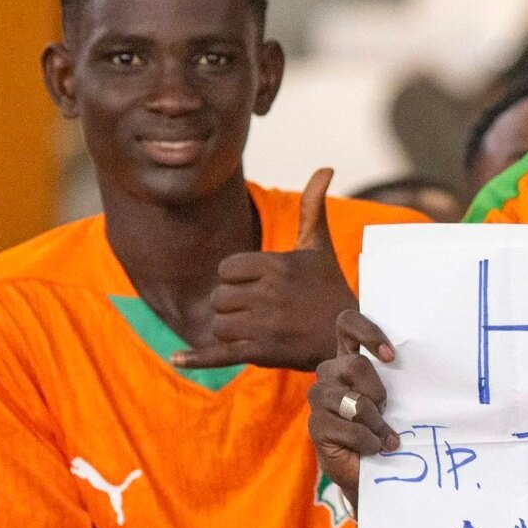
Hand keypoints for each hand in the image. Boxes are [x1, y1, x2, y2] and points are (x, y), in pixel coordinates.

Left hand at [172, 168, 355, 372]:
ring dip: (232, 329)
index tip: (260, 287)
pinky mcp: (264, 352)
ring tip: (260, 329)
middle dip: (234, 306)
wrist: (350, 337)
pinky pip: (221, 353)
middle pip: (219, 298)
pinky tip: (177, 358)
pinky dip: (198, 358)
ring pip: (219, 324)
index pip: (226, 270)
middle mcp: (269, 294)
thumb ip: (312, 207)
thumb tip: (326, 168)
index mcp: (276, 265)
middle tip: (263, 311)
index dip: (237, 280)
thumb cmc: (330, 287)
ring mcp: (265, 324)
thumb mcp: (320, 248)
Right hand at [307, 310, 399, 510]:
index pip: (347, 324)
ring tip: (384, 437)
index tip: (391, 357)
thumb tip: (436, 366)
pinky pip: (348, 428)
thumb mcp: (399, 399)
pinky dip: (368, 441)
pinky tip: (372, 448)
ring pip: (353, 400)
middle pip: (355, 364)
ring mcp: (319, 399)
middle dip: (378, 392)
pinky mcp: (316, 426)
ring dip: (375, 422)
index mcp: (349, 358)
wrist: (373, 470)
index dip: (367, 333)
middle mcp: (330, 373)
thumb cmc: (388, 428)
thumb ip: (401, 378)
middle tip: (386, 410)